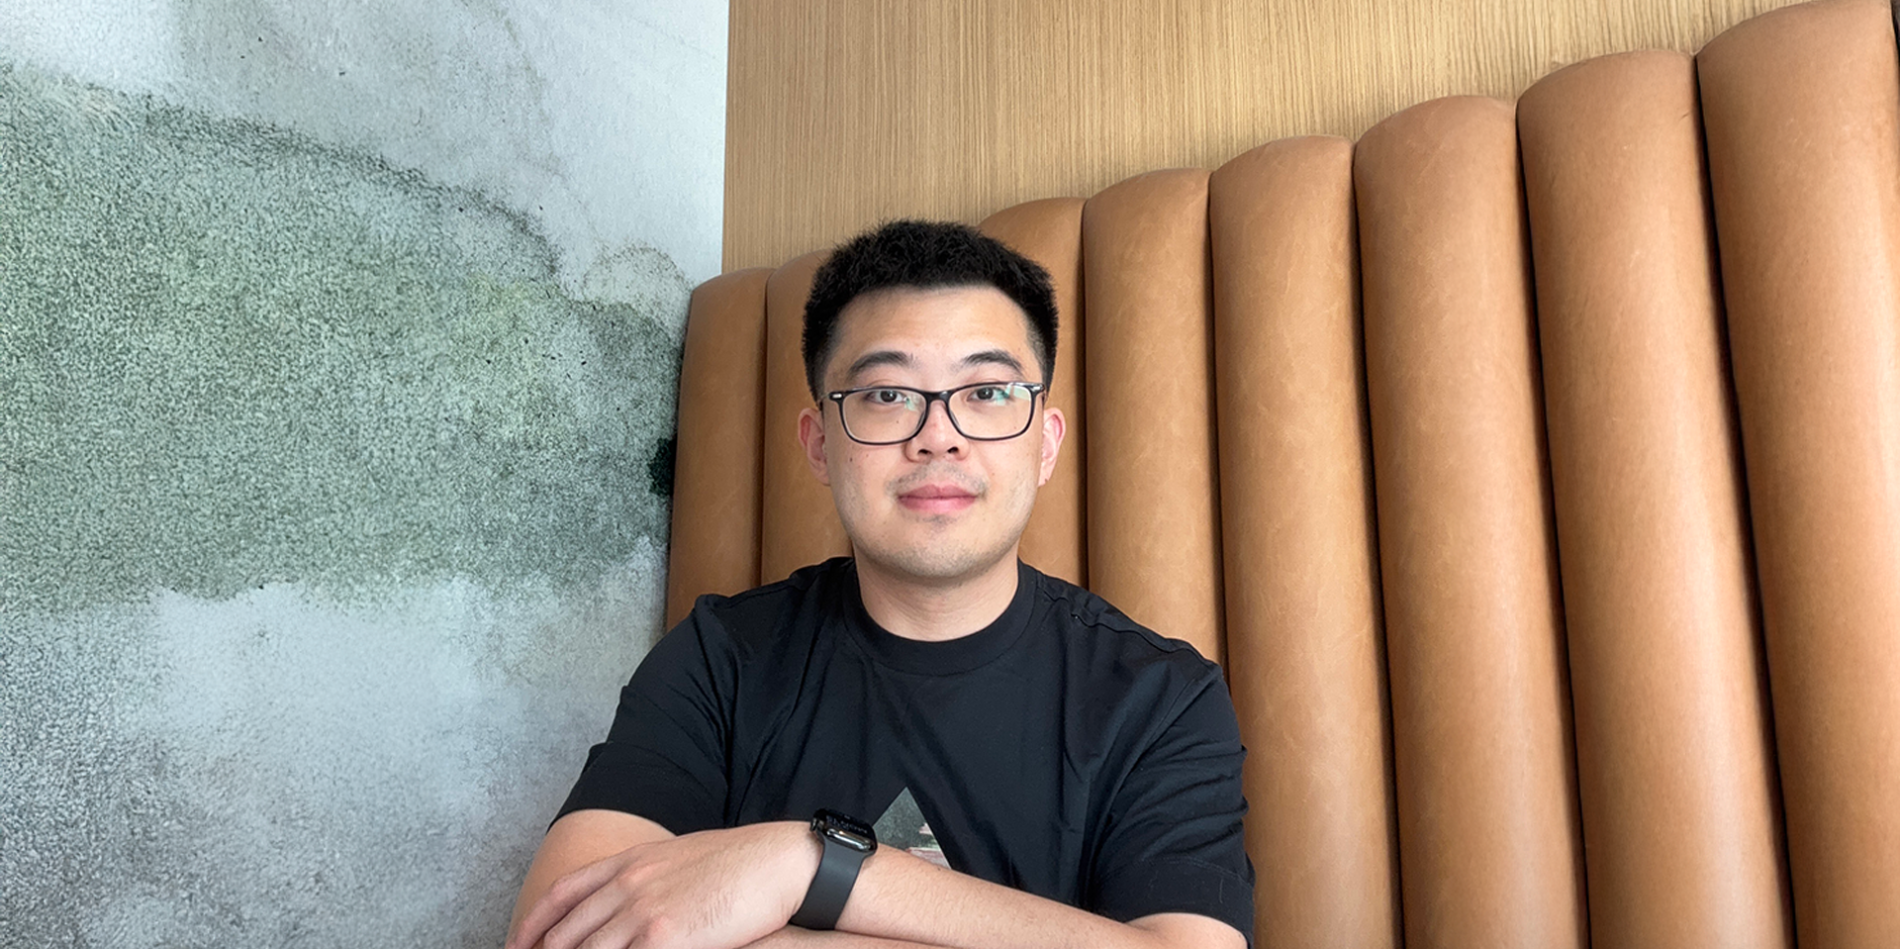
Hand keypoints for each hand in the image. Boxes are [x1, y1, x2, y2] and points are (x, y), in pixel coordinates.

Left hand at [507, 821, 819, 948]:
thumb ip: (650, 878)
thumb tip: (633, 899)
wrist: (778, 862)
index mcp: (631, 861)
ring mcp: (642, 911)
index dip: (533, 922)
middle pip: (566, 931)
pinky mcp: (664, 938)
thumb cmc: (742, 864)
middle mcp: (628, 884)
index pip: (564, 893)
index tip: (517, 944)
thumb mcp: (683, 859)